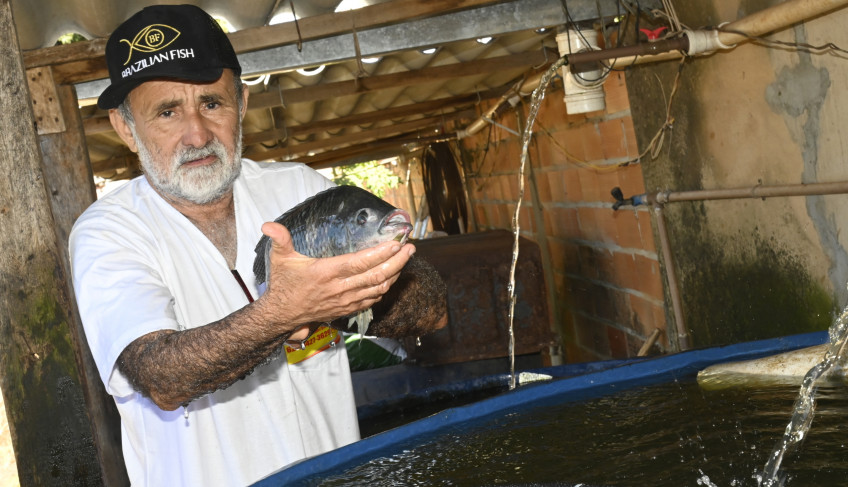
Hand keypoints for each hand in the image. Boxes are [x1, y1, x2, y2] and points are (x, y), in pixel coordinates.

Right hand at [256, 222, 414, 334]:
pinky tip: (393, 276)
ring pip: (379, 288)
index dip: (380, 254)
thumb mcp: (280, 259)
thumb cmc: (284, 285)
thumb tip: (268, 224)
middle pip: (376, 275)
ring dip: (395, 273)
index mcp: (327, 273)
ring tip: (406, 258)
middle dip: (397, 261)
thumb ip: (279, 240)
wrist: (283, 315)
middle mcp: (340, 288)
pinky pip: (373, 299)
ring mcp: (346, 300)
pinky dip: (386, 287)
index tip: (396, 243)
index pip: (360, 263)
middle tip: (411, 247)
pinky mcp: (348, 308)